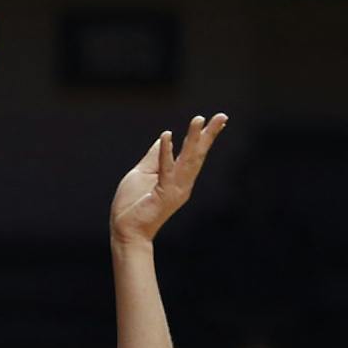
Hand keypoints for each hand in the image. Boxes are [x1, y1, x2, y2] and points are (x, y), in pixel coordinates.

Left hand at [110, 112, 227, 245]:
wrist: (126, 231)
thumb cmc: (132, 205)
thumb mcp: (143, 173)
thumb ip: (154, 157)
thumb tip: (163, 139)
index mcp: (178, 178)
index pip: (194, 154)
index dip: (205, 136)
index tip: (220, 120)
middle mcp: (182, 183)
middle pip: (197, 155)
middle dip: (209, 134)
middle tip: (221, 116)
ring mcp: (174, 189)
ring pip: (187, 160)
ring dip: (192, 139)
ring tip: (199, 120)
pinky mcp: (162, 194)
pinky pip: (165, 170)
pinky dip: (166, 153)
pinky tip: (167, 136)